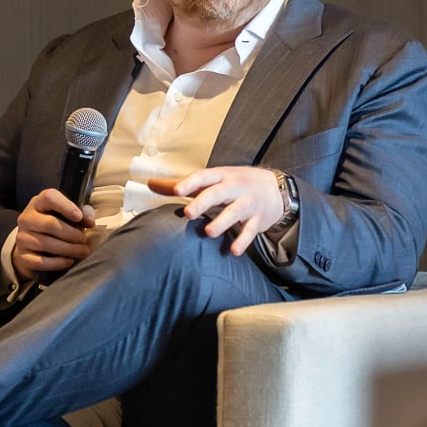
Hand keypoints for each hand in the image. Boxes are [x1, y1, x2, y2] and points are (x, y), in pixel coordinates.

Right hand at [11, 188, 94, 281]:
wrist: (34, 246)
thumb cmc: (57, 225)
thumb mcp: (69, 214)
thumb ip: (83, 213)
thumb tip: (89, 222)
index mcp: (39, 203)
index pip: (49, 197)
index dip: (66, 206)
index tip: (79, 217)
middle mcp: (27, 218)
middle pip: (49, 224)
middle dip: (71, 234)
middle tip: (84, 240)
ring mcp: (22, 237)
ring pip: (46, 244)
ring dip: (68, 249)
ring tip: (82, 251)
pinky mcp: (23, 256)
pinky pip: (40, 261)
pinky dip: (57, 263)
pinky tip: (69, 261)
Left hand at [148, 168, 284, 255]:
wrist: (276, 188)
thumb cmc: (236, 183)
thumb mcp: (213, 179)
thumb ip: (182, 184)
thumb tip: (150, 183)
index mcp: (221, 175)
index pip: (204, 176)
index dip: (190, 182)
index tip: (176, 190)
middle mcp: (235, 187)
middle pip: (219, 193)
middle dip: (204, 202)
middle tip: (188, 213)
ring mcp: (248, 203)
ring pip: (235, 211)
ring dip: (222, 221)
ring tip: (209, 231)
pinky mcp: (257, 219)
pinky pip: (250, 231)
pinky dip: (243, 241)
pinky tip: (234, 251)